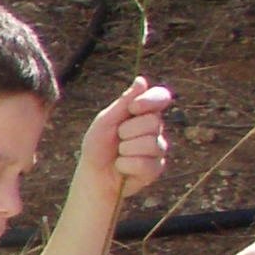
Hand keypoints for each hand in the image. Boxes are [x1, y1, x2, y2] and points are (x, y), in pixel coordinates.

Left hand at [79, 78, 172, 201]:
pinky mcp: (156, 168)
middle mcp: (155, 129)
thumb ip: (125, 102)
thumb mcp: (106, 121)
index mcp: (144, 113)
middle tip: (117, 138)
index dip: (150, 100)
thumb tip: (142, 80)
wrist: (93, 174)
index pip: (161, 97)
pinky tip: (122, 166)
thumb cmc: (98, 145)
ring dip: (126, 149)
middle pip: (154, 122)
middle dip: (127, 130)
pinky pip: (145, 164)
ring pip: (151, 143)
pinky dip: (126, 165)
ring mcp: (158, 149)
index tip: (133, 108)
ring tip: (119, 153)